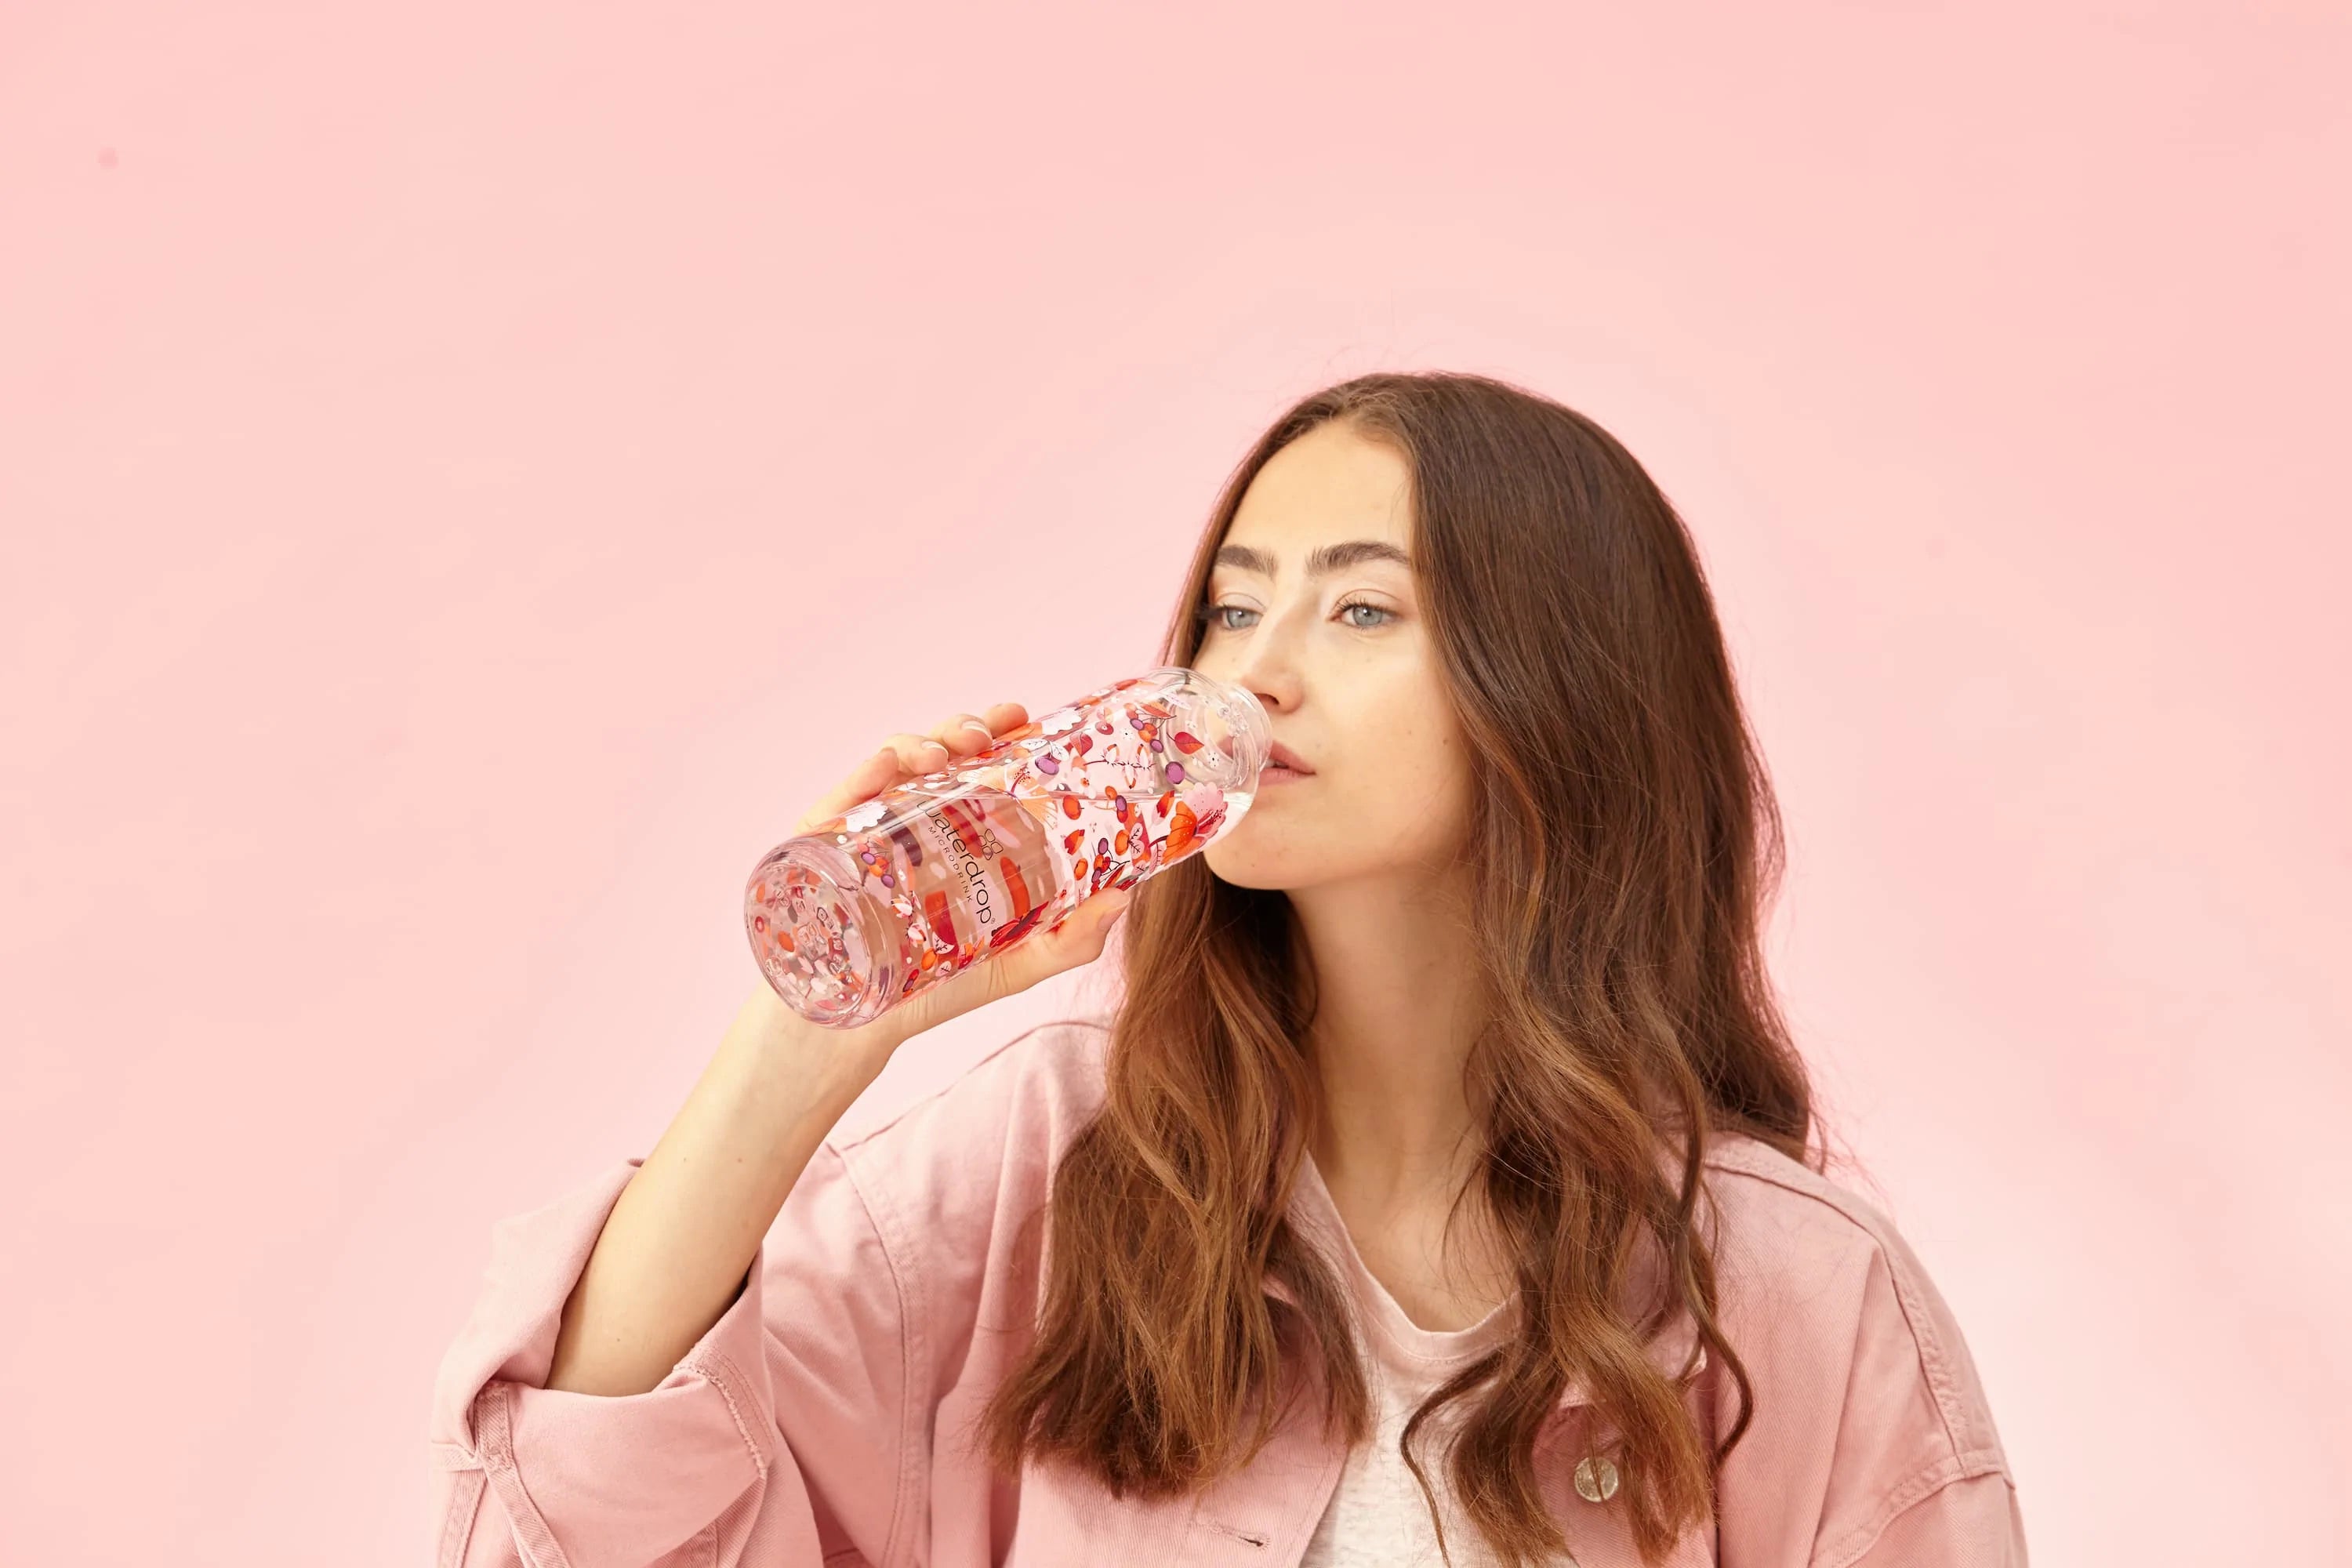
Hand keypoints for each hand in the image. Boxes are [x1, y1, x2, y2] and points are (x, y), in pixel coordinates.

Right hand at [777, 700, 1135, 1044]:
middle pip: (940, 751)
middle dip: (963, 728)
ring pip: (891, 762)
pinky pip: (840, 798)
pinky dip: (864, 774)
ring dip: (918, 742)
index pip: (982, 765)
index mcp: (961, 831)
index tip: (1020, 716)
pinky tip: (884, 769)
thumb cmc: (936, 989)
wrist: (857, 1030)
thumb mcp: (1017, 964)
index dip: (1000, 731)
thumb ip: (1072, 939)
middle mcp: (915, 818)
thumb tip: (1125, 897)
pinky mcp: (821, 846)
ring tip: (940, 756)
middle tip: (985, 735)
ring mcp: (866, 828)